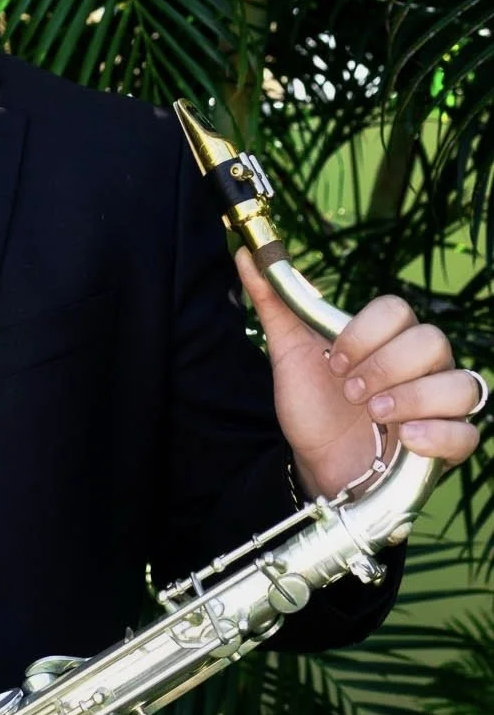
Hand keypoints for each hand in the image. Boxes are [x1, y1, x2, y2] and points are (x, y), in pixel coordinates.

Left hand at [235, 250, 483, 499]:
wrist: (316, 460)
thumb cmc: (313, 405)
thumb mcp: (289, 355)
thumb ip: (275, 305)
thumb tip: (247, 255)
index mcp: (390, 338)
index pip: (397, 311)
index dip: (364, 333)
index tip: (333, 360)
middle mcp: (424, 365)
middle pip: (432, 341)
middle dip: (385, 366)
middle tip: (350, 392)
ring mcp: (440, 404)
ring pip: (460, 385)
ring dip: (413, 398)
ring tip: (373, 414)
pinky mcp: (447, 445)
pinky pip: (467, 434)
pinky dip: (438, 434)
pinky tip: (405, 438)